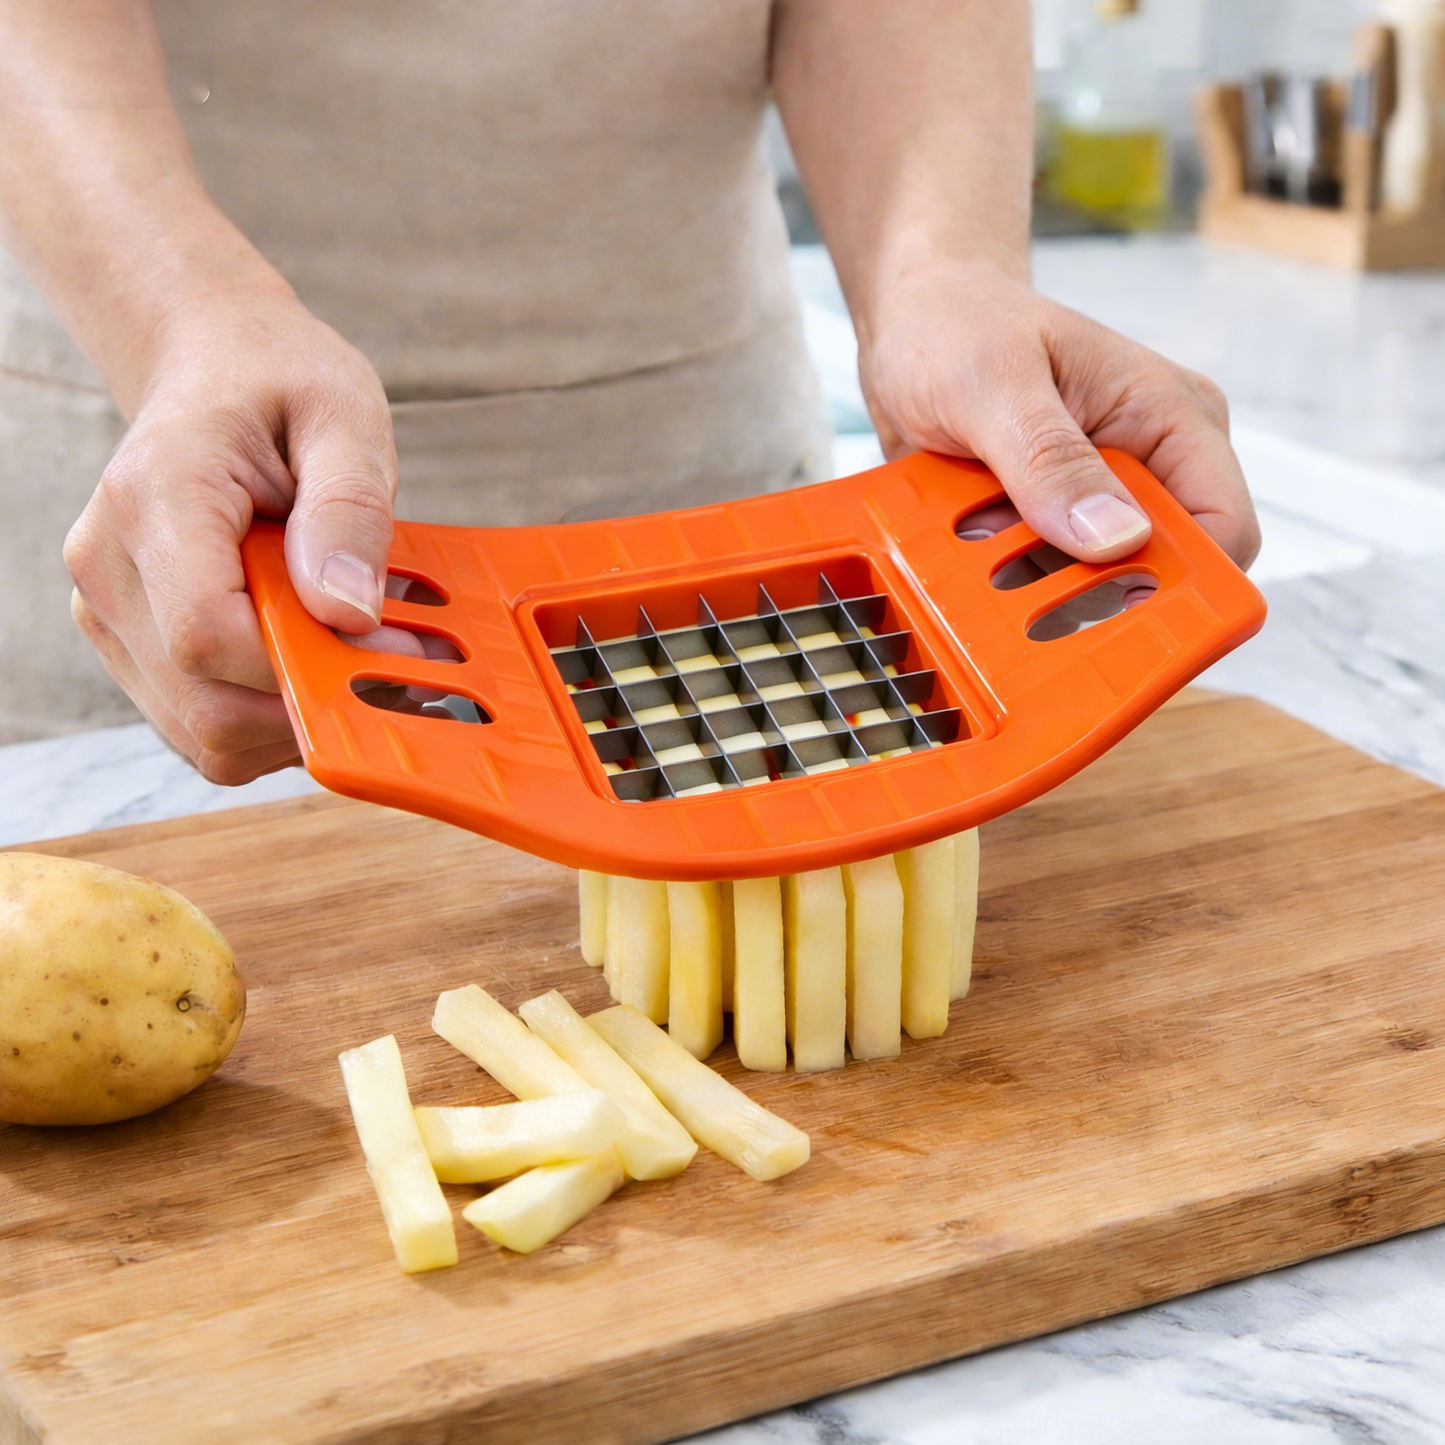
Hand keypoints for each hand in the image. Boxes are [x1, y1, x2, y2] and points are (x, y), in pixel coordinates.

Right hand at [64, 284, 410, 783]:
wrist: (214, 369)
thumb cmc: (279, 383)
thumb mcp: (344, 417)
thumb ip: (350, 512)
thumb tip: (349, 612)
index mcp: (154, 498)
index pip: (209, 637)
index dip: (308, 667)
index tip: (390, 648)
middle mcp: (109, 567)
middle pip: (209, 706)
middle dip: (316, 702)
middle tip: (396, 663)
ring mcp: (110, 613)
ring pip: (207, 735)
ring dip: (300, 716)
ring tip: (357, 654)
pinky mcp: (131, 645)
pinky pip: (206, 726)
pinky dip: (274, 715)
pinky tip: (316, 659)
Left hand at [858, 259, 1260, 579]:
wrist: (912, 319)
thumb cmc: (957, 324)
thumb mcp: (995, 385)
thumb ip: (1049, 459)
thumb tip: (1116, 537)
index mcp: (1171, 418)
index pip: (1224, 527)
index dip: (1186, 586)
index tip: (1122, 618)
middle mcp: (1149, 465)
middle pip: (1158, 572)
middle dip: (1086, 588)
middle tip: (1015, 572)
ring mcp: (1099, 499)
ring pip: (1090, 586)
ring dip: (1028, 580)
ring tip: (976, 531)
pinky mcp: (1049, 522)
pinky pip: (1038, 577)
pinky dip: (998, 572)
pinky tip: (962, 533)